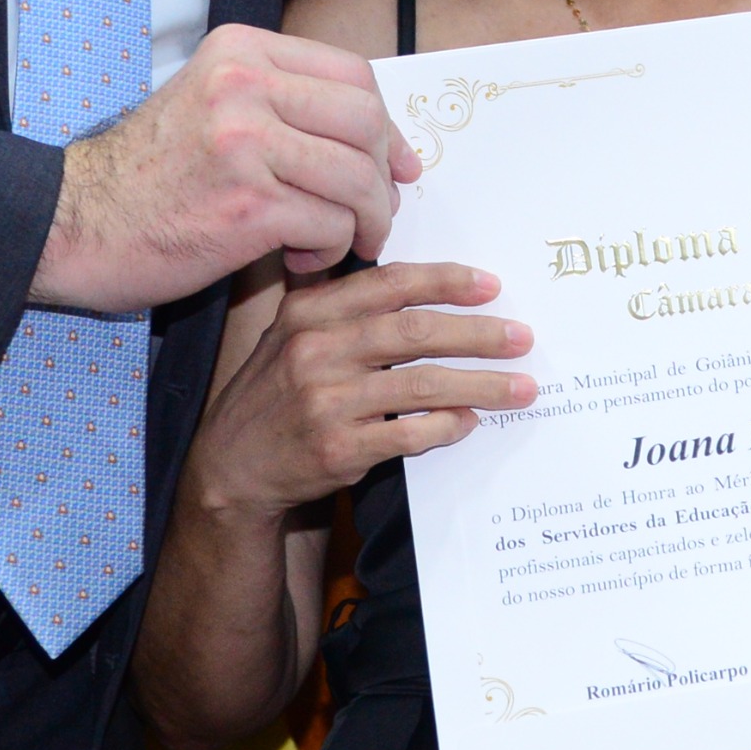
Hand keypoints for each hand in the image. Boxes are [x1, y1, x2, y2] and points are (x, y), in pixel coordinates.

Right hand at [31, 25, 415, 313]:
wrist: (72, 224)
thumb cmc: (147, 178)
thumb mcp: (211, 106)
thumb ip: (282, 104)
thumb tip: (377, 137)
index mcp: (239, 51)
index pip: (352, 73)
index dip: (387, 124)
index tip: (396, 163)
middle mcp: (243, 85)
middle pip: (365, 120)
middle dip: (385, 174)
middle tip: (378, 210)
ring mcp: (245, 142)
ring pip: (358, 176)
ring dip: (368, 219)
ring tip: (346, 241)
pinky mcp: (247, 204)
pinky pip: (332, 223)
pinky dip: (332, 249)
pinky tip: (300, 258)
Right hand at [186, 262, 535, 514]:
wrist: (228, 468)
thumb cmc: (270, 395)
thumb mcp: (288, 334)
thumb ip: (339, 303)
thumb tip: (414, 281)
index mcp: (308, 314)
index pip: (390, 285)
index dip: (446, 281)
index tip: (490, 285)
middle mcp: (315, 351)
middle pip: (416, 332)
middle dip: (479, 333)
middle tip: (522, 337)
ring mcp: (326, 402)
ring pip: (424, 384)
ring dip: (481, 385)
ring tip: (520, 387)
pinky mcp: (338, 449)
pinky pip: (410, 432)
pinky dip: (447, 426)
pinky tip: (469, 422)